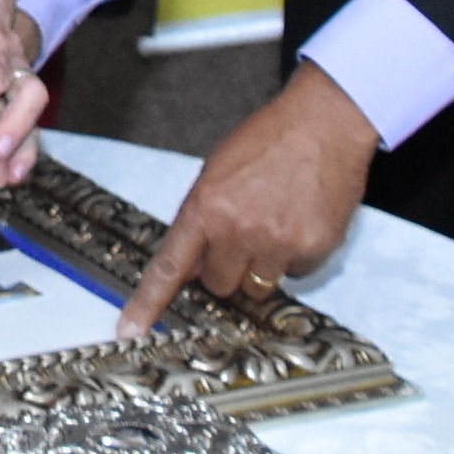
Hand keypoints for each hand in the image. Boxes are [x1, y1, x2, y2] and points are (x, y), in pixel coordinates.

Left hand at [112, 60, 375, 335]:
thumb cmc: (267, 141)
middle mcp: (238, 230)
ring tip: (274, 225)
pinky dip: (294, 257)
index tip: (130, 330)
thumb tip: (193, 266)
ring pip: (256, 288)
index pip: (169, 266)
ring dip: (260, 268)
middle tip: (243, 236)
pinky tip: (299, 221)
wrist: (323, 123)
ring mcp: (277, 242)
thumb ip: (201, 219)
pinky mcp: (312, 248)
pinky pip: (294, 275)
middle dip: (226, 269)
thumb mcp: (216, 171)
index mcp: (206, 207)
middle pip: (218, 285)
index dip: (148, 302)